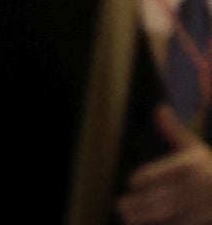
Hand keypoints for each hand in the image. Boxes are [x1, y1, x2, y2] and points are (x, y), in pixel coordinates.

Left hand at [118, 107, 211, 224]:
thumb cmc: (211, 167)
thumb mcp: (197, 147)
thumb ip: (175, 131)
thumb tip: (160, 108)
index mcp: (195, 163)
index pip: (162, 172)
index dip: (143, 179)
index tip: (131, 184)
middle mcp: (202, 184)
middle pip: (164, 197)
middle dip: (139, 204)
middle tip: (120, 206)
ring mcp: (208, 206)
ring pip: (172, 215)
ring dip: (147, 219)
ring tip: (128, 218)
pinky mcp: (209, 219)